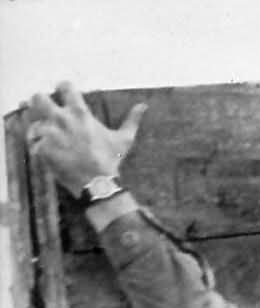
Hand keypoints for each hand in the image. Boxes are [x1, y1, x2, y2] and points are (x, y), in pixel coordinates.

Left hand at [26, 83, 145, 194]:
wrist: (98, 184)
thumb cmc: (111, 161)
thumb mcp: (124, 140)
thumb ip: (132, 120)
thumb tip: (143, 106)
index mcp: (79, 113)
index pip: (64, 87)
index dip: (62, 88)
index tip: (63, 94)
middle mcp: (61, 119)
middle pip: (38, 98)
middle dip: (40, 103)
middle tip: (46, 113)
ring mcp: (49, 133)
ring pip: (33, 122)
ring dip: (39, 130)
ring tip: (49, 139)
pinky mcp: (42, 148)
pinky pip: (34, 144)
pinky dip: (39, 149)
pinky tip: (50, 155)